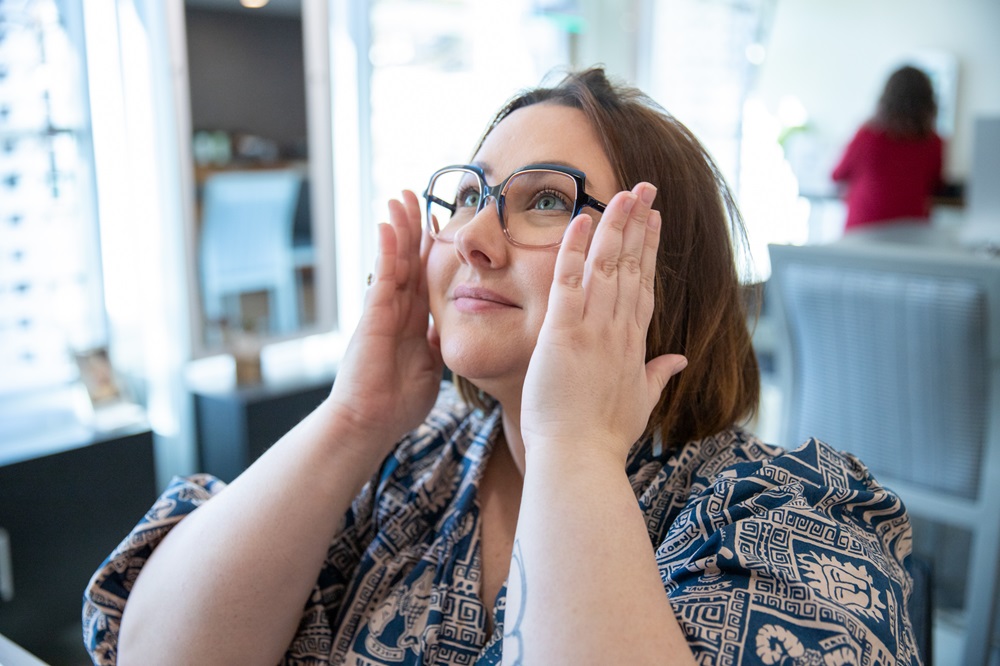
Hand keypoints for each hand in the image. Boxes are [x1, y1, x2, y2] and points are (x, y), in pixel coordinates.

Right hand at [326, 190, 443, 458]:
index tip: (439, 221)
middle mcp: (396, 310)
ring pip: (393, 261)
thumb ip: (436, 344)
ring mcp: (382, 312)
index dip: (430, 249)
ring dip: (397, 229)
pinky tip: (387, 228)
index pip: (423, 275)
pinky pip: (382, 279)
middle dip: (411, 227)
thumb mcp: (429, 367)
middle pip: (407, 259)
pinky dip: (385, 253)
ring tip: (399, 197)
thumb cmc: (396, 404)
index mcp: (411, 321)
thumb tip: (448, 330)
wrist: (370, 425)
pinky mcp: (373, 318)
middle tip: (413, 193)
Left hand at [520, 183, 686, 461]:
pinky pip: (570, 282)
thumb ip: (659, 375)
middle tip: (644, 188)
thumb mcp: (641, 403)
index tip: (653, 221)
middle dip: (638, 224)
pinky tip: (581, 220)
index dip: (649, 250)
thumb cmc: (604, 437)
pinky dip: (575, 250)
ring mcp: (594, 329)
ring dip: (615, 225)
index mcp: (635, 345)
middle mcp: (619, 330)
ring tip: (623, 192)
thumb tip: (678, 360)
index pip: (644, 286)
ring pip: (608, 266)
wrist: (580, 460)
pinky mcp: (564, 333)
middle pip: (632, 267)